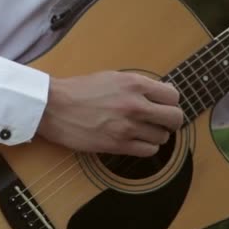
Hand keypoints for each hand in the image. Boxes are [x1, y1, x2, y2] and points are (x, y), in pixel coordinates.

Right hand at [37, 71, 183, 156]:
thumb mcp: (111, 77)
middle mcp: (136, 105)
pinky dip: (145, 147)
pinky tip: (134, 141)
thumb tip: (158, 94)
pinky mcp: (118, 145)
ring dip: (155, 135)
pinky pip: (148, 151)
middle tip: (159, 122)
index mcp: (134, 84)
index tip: (161, 106)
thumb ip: (135, 86)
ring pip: (162, 137)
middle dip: (170, 121)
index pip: (173, 96)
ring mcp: (128, 127)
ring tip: (141, 132)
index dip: (169, 102)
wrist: (53, 107)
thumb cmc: (77, 90)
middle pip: (174, 118)